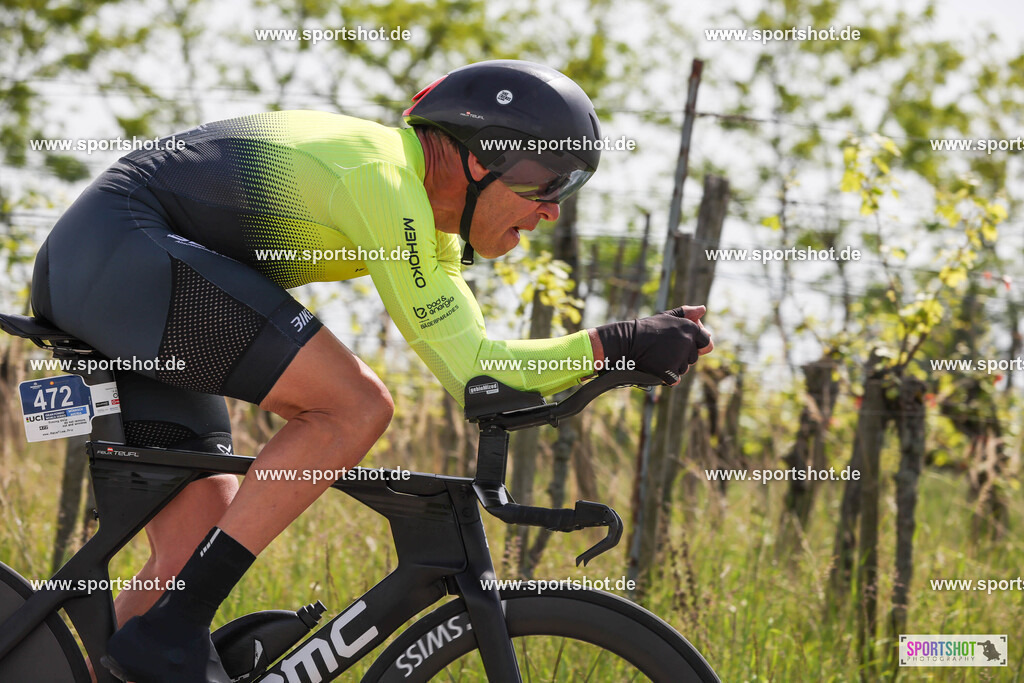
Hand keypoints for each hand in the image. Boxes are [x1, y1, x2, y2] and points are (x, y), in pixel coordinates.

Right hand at [593, 304, 712, 383]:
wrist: (628, 341)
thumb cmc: (648, 328)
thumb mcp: (667, 316)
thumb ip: (686, 313)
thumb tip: (702, 309)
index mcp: (690, 329)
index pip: (706, 342)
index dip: (696, 345)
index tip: (683, 344)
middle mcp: (687, 342)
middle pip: (694, 358)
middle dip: (683, 356)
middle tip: (666, 349)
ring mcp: (679, 358)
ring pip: (685, 369)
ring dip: (675, 366)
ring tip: (660, 357)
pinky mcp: (669, 371)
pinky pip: (675, 380)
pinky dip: (667, 377)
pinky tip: (658, 368)